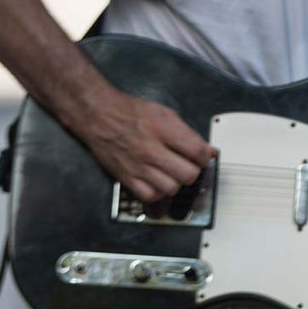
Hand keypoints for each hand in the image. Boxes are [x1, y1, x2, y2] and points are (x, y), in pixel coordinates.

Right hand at [79, 90, 217, 202]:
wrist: (99, 116)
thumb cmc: (132, 112)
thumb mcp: (165, 113)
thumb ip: (188, 133)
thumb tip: (208, 151)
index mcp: (164, 129)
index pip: (197, 152)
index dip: (206, 158)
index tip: (204, 158)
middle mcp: (151, 149)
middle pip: (187, 174)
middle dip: (193, 172)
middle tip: (189, 166)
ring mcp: (138, 166)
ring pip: (170, 188)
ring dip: (176, 183)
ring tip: (172, 174)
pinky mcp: (126, 177)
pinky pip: (150, 196)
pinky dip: (158, 193)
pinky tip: (157, 183)